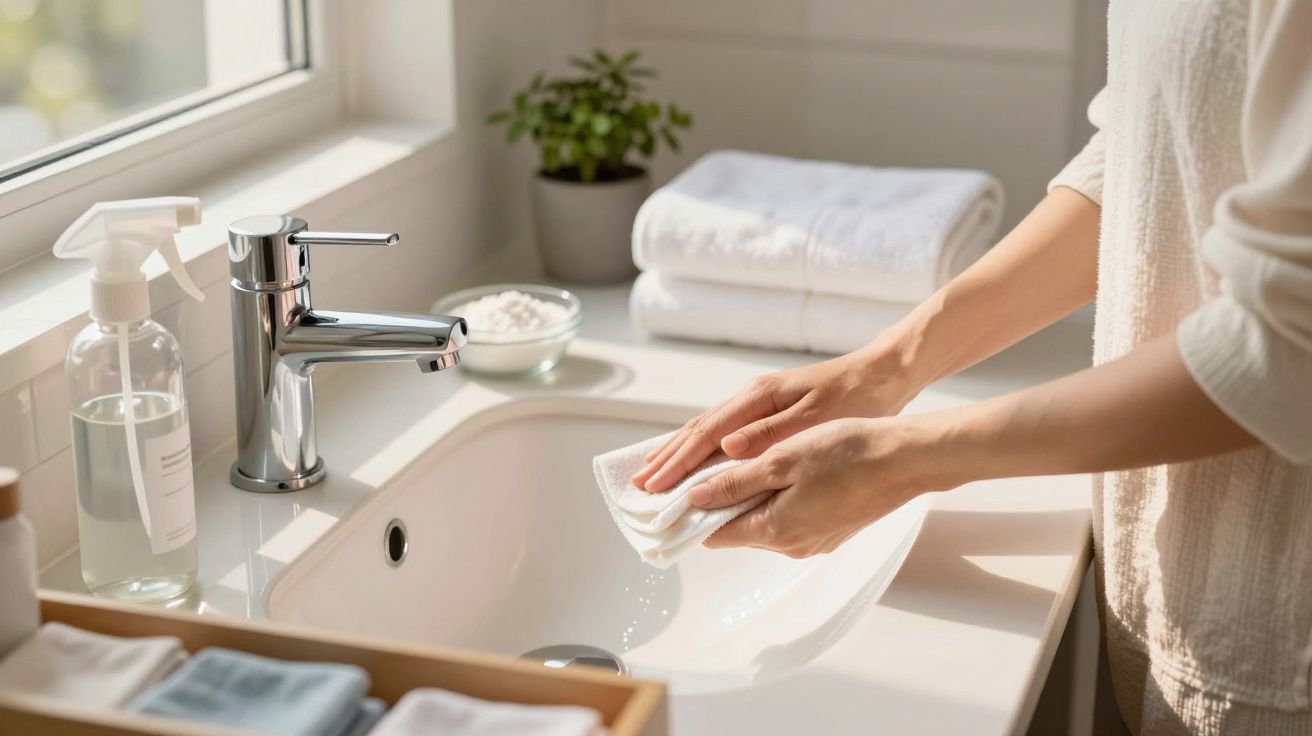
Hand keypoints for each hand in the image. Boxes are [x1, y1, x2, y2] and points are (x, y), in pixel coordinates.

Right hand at [633, 348, 918, 491]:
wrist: (884, 374)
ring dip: (680, 453)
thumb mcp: (816, 420)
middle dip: (668, 458)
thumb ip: (770, 434)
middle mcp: (752, 397)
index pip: (707, 433)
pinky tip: (698, 461)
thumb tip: (726, 447)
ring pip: (708, 429)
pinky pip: (724, 432)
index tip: (655, 485)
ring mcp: (759, 402)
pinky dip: (703, 448)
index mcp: (759, 398)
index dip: (678, 461)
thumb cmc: (856, 397)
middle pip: (698, 429)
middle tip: (640, 485)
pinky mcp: (769, 410)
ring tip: (656, 473)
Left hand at [692, 417, 935, 556]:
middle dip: (718, 503)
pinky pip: (788, 518)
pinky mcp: (830, 530)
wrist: (905, 460)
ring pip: (763, 522)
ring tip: (740, 464)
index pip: (715, 534)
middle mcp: (792, 546)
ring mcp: (814, 541)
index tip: (674, 492)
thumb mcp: (782, 459)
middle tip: (703, 468)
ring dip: (747, 498)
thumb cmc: (847, 453)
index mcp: (776, 530)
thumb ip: (736, 483)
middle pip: (737, 528)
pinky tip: (778, 471)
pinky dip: (774, 499)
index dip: (691, 513)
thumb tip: (695, 499)